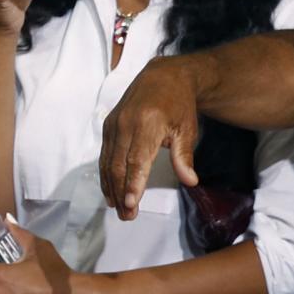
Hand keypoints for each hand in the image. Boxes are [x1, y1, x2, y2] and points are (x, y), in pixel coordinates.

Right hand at [99, 56, 202, 220]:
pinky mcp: (108, 125)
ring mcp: (114, 124)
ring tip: (119, 209)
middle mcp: (126, 124)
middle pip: (118, 165)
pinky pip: (104, 154)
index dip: (133, 183)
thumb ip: (184, 156)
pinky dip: (105, 174)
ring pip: (107, 162)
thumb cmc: (179, 105)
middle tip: (128, 216)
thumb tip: (190, 181)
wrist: (162, 76)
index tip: (130, 204)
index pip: (137, 160)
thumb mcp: (187, 129)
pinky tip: (110, 190)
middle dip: (121, 192)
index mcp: (148, 124)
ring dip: (111, 187)